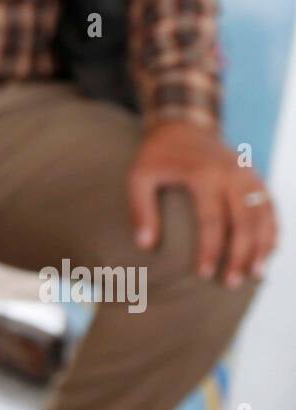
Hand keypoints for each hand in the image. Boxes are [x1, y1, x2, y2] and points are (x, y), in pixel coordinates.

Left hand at [129, 121, 277, 287]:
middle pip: (245, 220)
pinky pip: (269, 205)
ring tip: (255, 275)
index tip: (204, 274)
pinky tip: (269, 252)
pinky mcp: (254, 176)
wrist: (183, 126)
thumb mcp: (139, 178)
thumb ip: (141, 210)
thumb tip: (146, 246)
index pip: (212, 219)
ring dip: (262, 245)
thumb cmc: (156, 157)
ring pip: (264, 214)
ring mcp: (248, 173)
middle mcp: (233, 173)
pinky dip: (272, 229)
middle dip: (240, 254)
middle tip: (230, 283)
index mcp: (205, 174)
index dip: (211, 249)